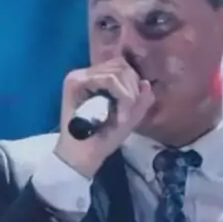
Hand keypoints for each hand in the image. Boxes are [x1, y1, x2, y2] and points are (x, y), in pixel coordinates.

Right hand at [55, 57, 153, 177]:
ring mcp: (79, 76)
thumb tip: (147, 83)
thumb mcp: (129, 117)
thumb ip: (141, 100)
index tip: (133, 107)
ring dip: (128, 94)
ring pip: (117, 72)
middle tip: (129, 113)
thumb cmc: (104, 138)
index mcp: (97, 79)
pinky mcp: (75, 82)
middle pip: (121, 65)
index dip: (134, 84)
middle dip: (133, 89)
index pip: (122, 67)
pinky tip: (120, 116)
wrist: (84, 156)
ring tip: (124, 116)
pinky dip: (121, 97)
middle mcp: (86, 73)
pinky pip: (109, 80)